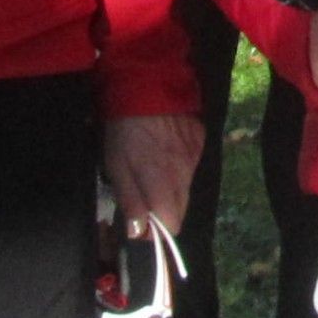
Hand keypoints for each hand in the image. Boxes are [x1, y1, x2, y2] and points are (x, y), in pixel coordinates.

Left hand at [104, 112, 203, 237]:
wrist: (147, 85)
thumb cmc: (124, 131)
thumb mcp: (117, 168)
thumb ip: (130, 201)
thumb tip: (138, 233)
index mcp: (164, 184)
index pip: (172, 224)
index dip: (156, 228)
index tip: (142, 223)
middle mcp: (185, 174)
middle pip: (181, 207)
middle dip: (163, 208)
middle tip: (143, 193)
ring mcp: (196, 155)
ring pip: (185, 185)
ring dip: (171, 185)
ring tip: (152, 166)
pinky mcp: (200, 138)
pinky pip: (190, 163)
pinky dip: (178, 163)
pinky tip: (164, 147)